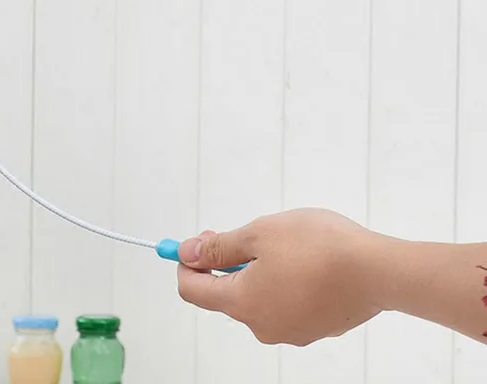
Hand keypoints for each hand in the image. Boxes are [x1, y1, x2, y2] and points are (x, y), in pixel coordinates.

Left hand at [177, 209, 383, 345]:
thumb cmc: (316, 246)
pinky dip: (283, 282)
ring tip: (281, 243)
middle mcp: (263, 326)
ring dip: (257, 271)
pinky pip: (285, 303)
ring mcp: (292, 332)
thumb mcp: (258, 233)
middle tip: (239, 233)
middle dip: (225, 263)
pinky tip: (305, 261)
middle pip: (227, 295)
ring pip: (258, 298)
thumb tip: (187, 253)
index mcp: (243, 304)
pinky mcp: (316, 328)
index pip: (194, 291)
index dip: (187, 264)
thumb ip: (219, 247)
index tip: (197, 241)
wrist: (378, 270)